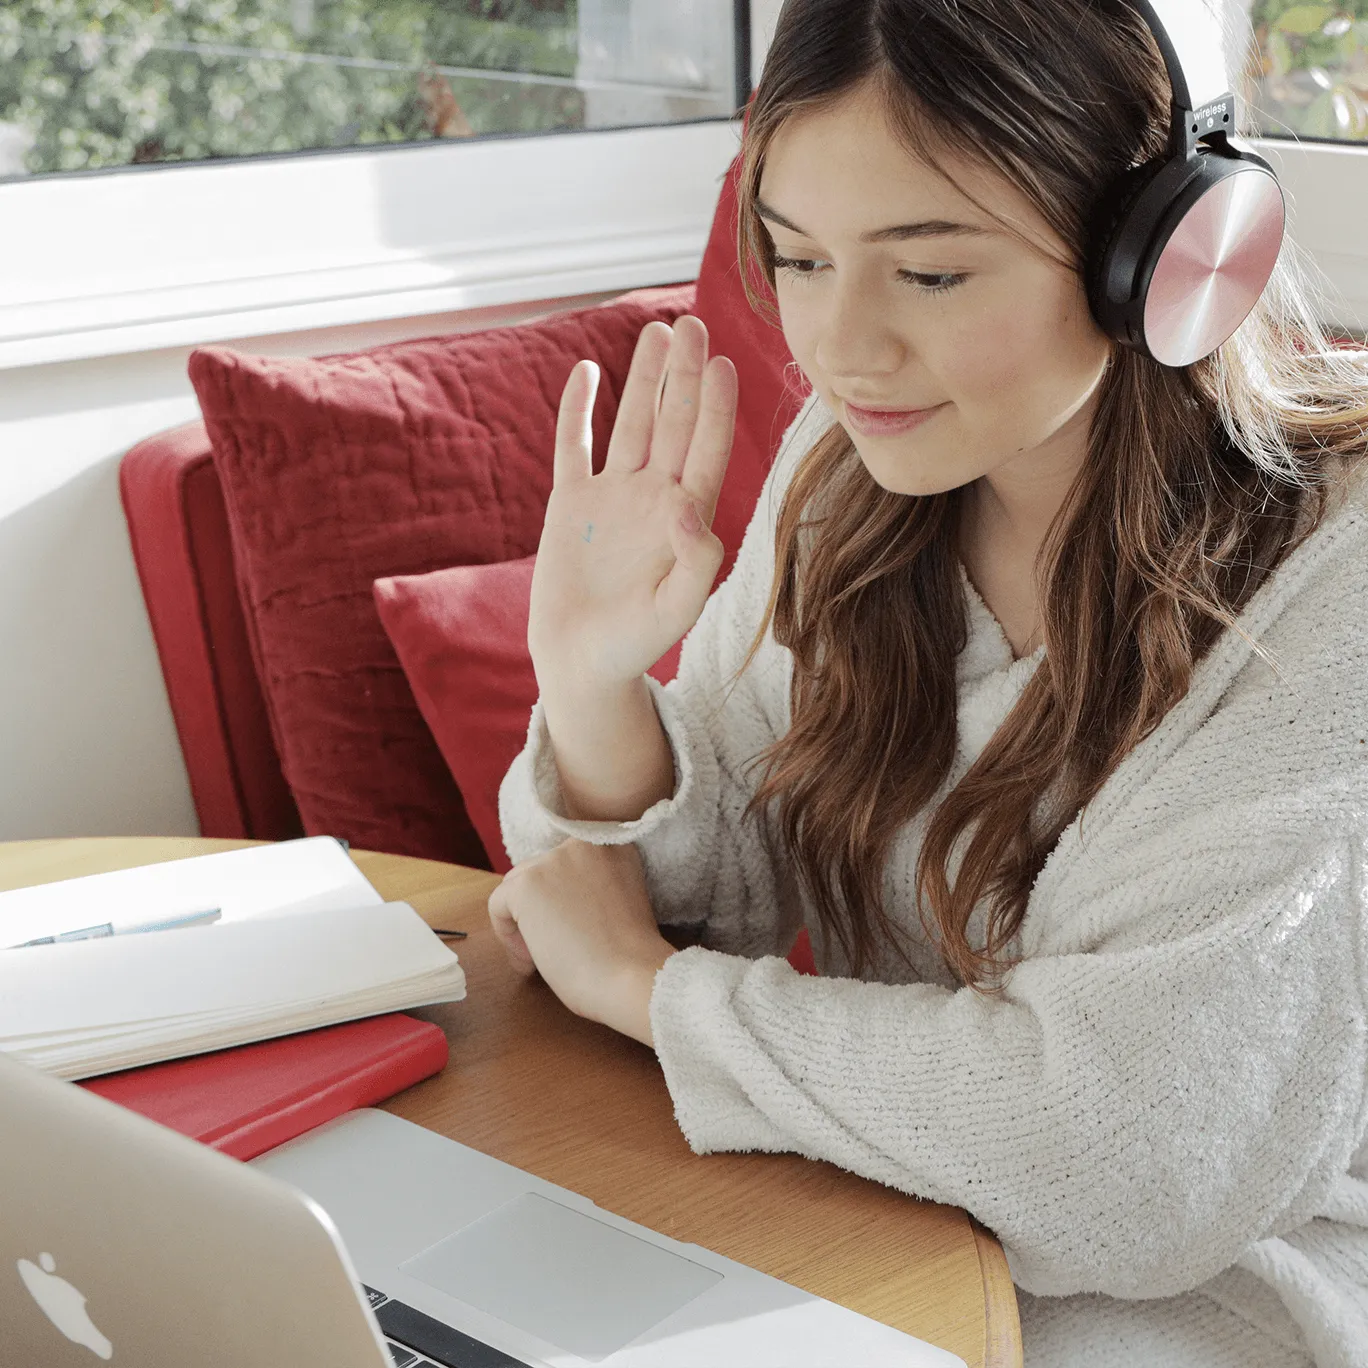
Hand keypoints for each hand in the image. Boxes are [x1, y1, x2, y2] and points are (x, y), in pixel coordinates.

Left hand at [486, 840, 675, 1045]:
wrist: (632, 976)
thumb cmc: (630, 957)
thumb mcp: (619, 903)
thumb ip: (589, 889)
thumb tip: (550, 902)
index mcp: (610, 845)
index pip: (565, 867)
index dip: (561, 902)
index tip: (571, 933)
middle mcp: (581, 844)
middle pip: (538, 873)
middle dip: (539, 912)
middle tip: (552, 949)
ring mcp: (553, 861)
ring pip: (515, 888)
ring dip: (523, 924)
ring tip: (540, 959)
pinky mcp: (527, 884)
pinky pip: (498, 906)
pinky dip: (507, 936)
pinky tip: (530, 963)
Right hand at [528, 316, 738, 692]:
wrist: (582, 662)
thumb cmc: (636, 644)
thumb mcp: (678, 610)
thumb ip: (696, 560)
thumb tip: (689, 501)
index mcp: (685, 517)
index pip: (707, 450)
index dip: (716, 406)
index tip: (722, 362)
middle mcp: (653, 497)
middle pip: (672, 424)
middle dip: (682, 375)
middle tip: (691, 324)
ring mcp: (612, 497)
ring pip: (630, 424)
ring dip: (642, 380)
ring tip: (655, 332)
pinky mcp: (571, 505)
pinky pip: (574, 447)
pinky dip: (577, 410)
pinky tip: (586, 372)